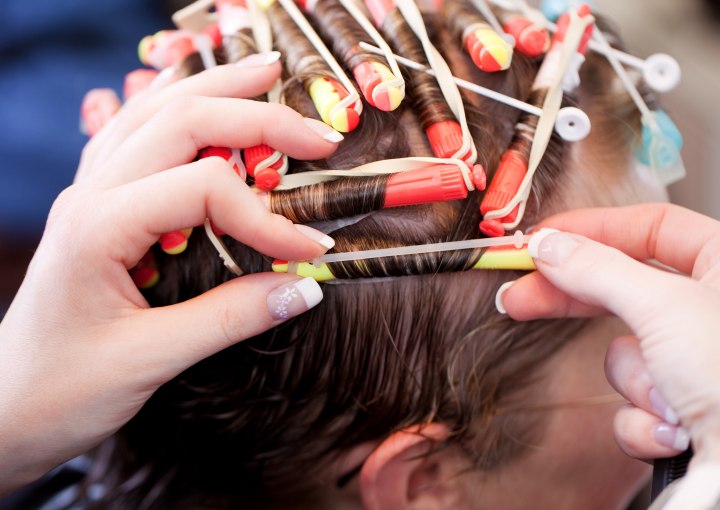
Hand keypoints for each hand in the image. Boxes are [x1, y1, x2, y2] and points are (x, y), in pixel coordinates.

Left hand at [0, 54, 341, 493]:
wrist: (2, 411)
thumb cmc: (61, 391)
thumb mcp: (148, 361)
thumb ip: (229, 319)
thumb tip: (304, 287)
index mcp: (99, 227)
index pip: (204, 191)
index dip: (268, 218)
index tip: (313, 252)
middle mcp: (91, 195)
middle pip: (181, 123)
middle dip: (256, 118)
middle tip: (318, 135)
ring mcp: (88, 194)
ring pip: (153, 113)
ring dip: (214, 90)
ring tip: (266, 73)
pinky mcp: (96, 207)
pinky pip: (132, 135)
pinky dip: (172, 107)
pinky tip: (195, 95)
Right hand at [499, 203, 719, 464]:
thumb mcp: (663, 308)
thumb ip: (597, 269)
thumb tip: (548, 246)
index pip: (648, 226)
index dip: (591, 230)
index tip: (541, 242)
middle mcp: (711, 309)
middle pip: (623, 287)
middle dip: (571, 300)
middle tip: (518, 297)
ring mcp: (697, 360)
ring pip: (627, 356)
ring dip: (636, 383)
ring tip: (668, 398)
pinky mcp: (683, 406)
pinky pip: (635, 402)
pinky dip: (644, 420)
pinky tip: (673, 429)